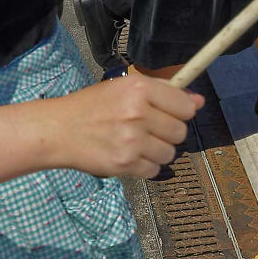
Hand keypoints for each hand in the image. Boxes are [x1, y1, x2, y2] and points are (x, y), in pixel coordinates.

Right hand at [45, 74, 203, 178]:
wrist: (59, 130)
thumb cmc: (91, 106)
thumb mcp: (124, 88)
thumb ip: (163, 93)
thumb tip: (198, 101)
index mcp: (139, 88)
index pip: (185, 106)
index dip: (181, 111)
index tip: (171, 113)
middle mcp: (138, 113)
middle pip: (180, 131)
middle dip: (168, 132)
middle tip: (149, 128)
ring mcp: (132, 141)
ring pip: (170, 153)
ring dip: (158, 150)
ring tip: (138, 142)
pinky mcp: (125, 164)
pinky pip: (155, 170)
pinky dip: (146, 166)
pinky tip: (130, 155)